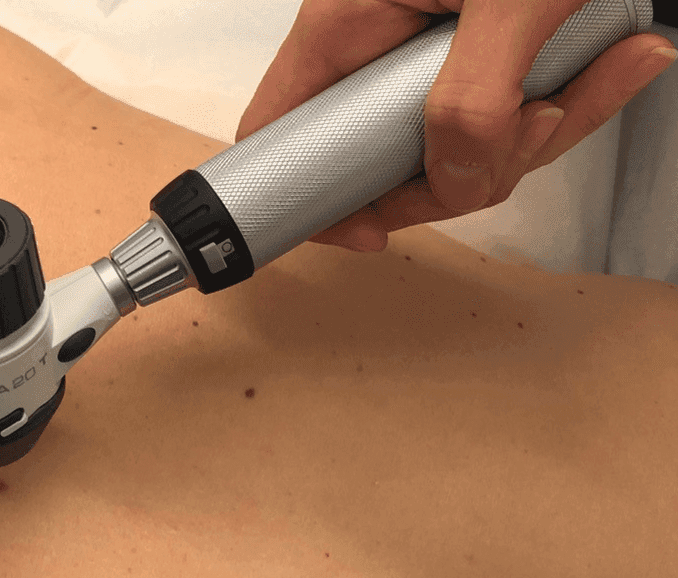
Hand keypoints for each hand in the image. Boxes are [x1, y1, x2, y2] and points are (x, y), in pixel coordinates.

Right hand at [235, 0, 677, 251]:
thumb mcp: (505, 3)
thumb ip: (472, 104)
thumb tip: (454, 183)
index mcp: (350, 23)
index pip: (284, 133)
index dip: (315, 197)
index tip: (368, 230)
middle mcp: (383, 48)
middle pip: (383, 164)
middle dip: (456, 179)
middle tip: (515, 147)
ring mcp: (433, 61)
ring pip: (457, 152)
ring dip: (531, 142)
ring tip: (576, 88)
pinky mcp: (487, 61)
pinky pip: (510, 121)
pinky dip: (571, 108)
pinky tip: (618, 64)